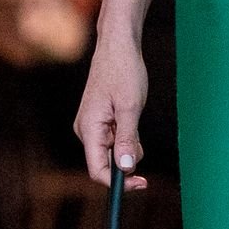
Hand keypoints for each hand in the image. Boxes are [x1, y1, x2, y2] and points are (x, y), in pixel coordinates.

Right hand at [74, 30, 149, 189]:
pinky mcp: (98, 118)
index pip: (98, 170)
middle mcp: (85, 130)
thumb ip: (127, 139)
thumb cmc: (124, 71)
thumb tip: (126, 169)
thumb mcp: (130, 106)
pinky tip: (131, 115)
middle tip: (142, 144)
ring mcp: (91, 124)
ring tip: (134, 117)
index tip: (142, 183)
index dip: (118, 183)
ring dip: (128, 146)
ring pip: (111, 150)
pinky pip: (113, 137)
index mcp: (89, 129)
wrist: (118, 45)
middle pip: (105, 162)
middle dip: (126, 160)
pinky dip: (126, 135)